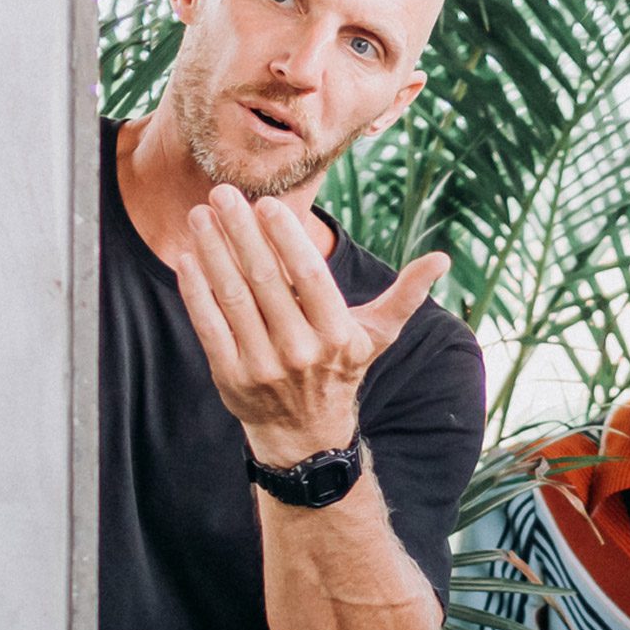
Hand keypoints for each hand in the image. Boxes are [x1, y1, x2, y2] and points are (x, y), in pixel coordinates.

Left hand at [176, 184, 448, 466]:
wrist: (306, 435)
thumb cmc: (341, 369)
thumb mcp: (377, 335)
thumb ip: (406, 295)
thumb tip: (441, 259)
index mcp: (338, 336)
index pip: (310, 278)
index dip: (287, 239)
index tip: (267, 204)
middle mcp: (301, 352)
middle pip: (266, 282)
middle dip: (241, 234)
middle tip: (224, 194)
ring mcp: (263, 367)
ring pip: (233, 299)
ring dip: (213, 253)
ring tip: (200, 216)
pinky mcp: (230, 377)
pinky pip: (209, 326)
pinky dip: (196, 291)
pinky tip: (188, 258)